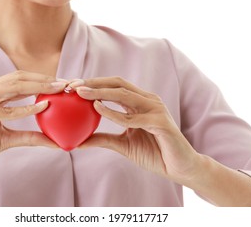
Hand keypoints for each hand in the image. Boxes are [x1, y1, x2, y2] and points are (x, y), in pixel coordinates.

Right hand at [0, 71, 65, 177]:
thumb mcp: (7, 139)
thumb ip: (28, 136)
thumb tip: (54, 141)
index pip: (20, 81)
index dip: (42, 80)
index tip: (64, 84)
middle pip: (19, 78)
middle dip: (44, 79)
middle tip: (66, 83)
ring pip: (12, 87)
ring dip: (38, 87)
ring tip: (58, 89)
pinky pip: (3, 110)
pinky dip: (23, 108)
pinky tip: (41, 107)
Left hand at [73, 77, 200, 183]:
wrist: (179, 168)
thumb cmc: (154, 153)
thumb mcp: (123, 145)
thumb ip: (103, 139)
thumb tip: (78, 142)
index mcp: (139, 102)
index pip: (114, 86)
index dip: (93, 83)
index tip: (72, 87)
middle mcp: (147, 100)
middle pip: (117, 84)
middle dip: (93, 82)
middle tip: (72, 85)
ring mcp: (155, 109)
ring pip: (124, 94)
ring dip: (100, 92)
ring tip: (81, 93)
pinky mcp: (160, 122)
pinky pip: (133, 117)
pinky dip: (114, 113)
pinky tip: (98, 109)